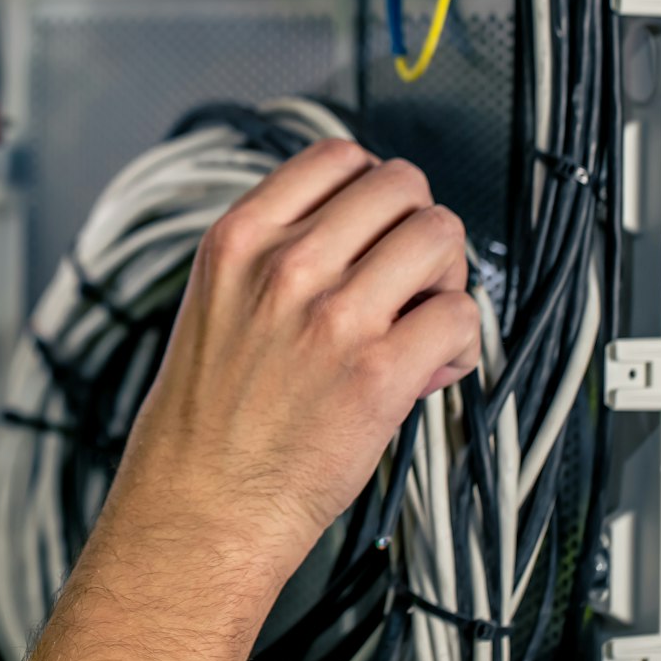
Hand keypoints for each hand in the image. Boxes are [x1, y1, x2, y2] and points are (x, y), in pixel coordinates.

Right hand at [107, 139, 480, 576]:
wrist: (199, 505)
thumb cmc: (206, 419)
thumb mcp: (215, 302)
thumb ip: (281, 254)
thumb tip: (375, 236)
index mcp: (238, 238)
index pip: (337, 155)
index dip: (373, 186)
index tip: (376, 226)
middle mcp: (285, 264)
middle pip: (401, 184)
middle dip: (416, 226)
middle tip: (407, 278)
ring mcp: (332, 315)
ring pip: (441, 235)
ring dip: (446, 276)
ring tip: (418, 321)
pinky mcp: (377, 373)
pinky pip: (460, 315)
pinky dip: (459, 341)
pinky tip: (427, 368)